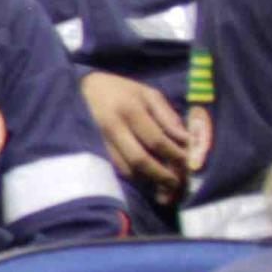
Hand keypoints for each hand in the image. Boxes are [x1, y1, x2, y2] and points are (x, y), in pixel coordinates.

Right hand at [82, 72, 190, 191]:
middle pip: (139, 160)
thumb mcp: (149, 94)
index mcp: (130, 110)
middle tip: (176, 183)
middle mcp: (114, 128)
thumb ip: (168, 116)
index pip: (156, 140)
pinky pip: (116, 168)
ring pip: (126, 169)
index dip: (174, 155)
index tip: (186, 163)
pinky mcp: (94, 149)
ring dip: (147, 178)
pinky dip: (134, 174)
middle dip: (160, 175)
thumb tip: (185, 140)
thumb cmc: (122, 90)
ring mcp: (101, 140)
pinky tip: (145, 174)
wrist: (85, 88)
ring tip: (162, 181)